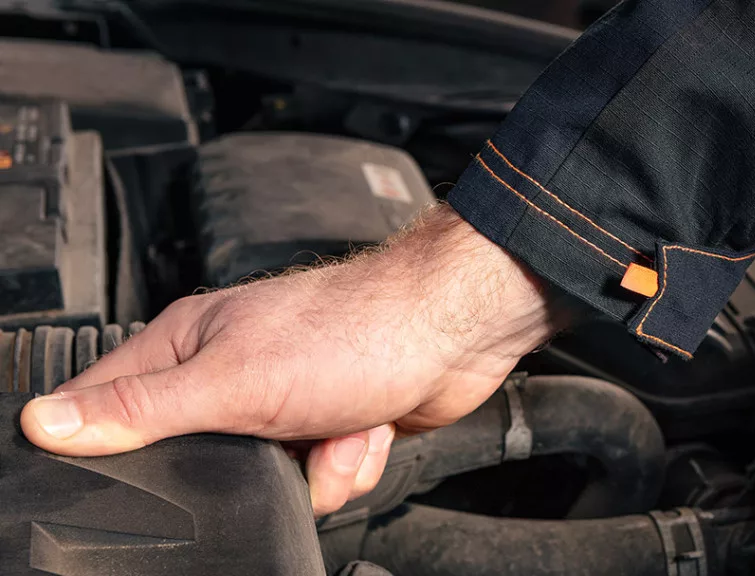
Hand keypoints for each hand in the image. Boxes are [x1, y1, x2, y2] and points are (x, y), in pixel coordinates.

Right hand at [20, 205, 563, 515]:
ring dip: (314, 465)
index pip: (110, 400)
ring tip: (337, 424)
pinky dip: (350, 460)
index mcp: (192, 343)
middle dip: (247, 468)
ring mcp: (288, 396)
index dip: (108, 440)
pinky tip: (367, 426)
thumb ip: (141, 409)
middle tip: (277, 437)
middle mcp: (236, 367)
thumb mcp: (232, 379)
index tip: (141, 463)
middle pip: (201, 458)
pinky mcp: (334, 420)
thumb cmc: (356, 328)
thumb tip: (49, 422)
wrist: (452, 331)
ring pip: (269, 477)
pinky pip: (322, 475)